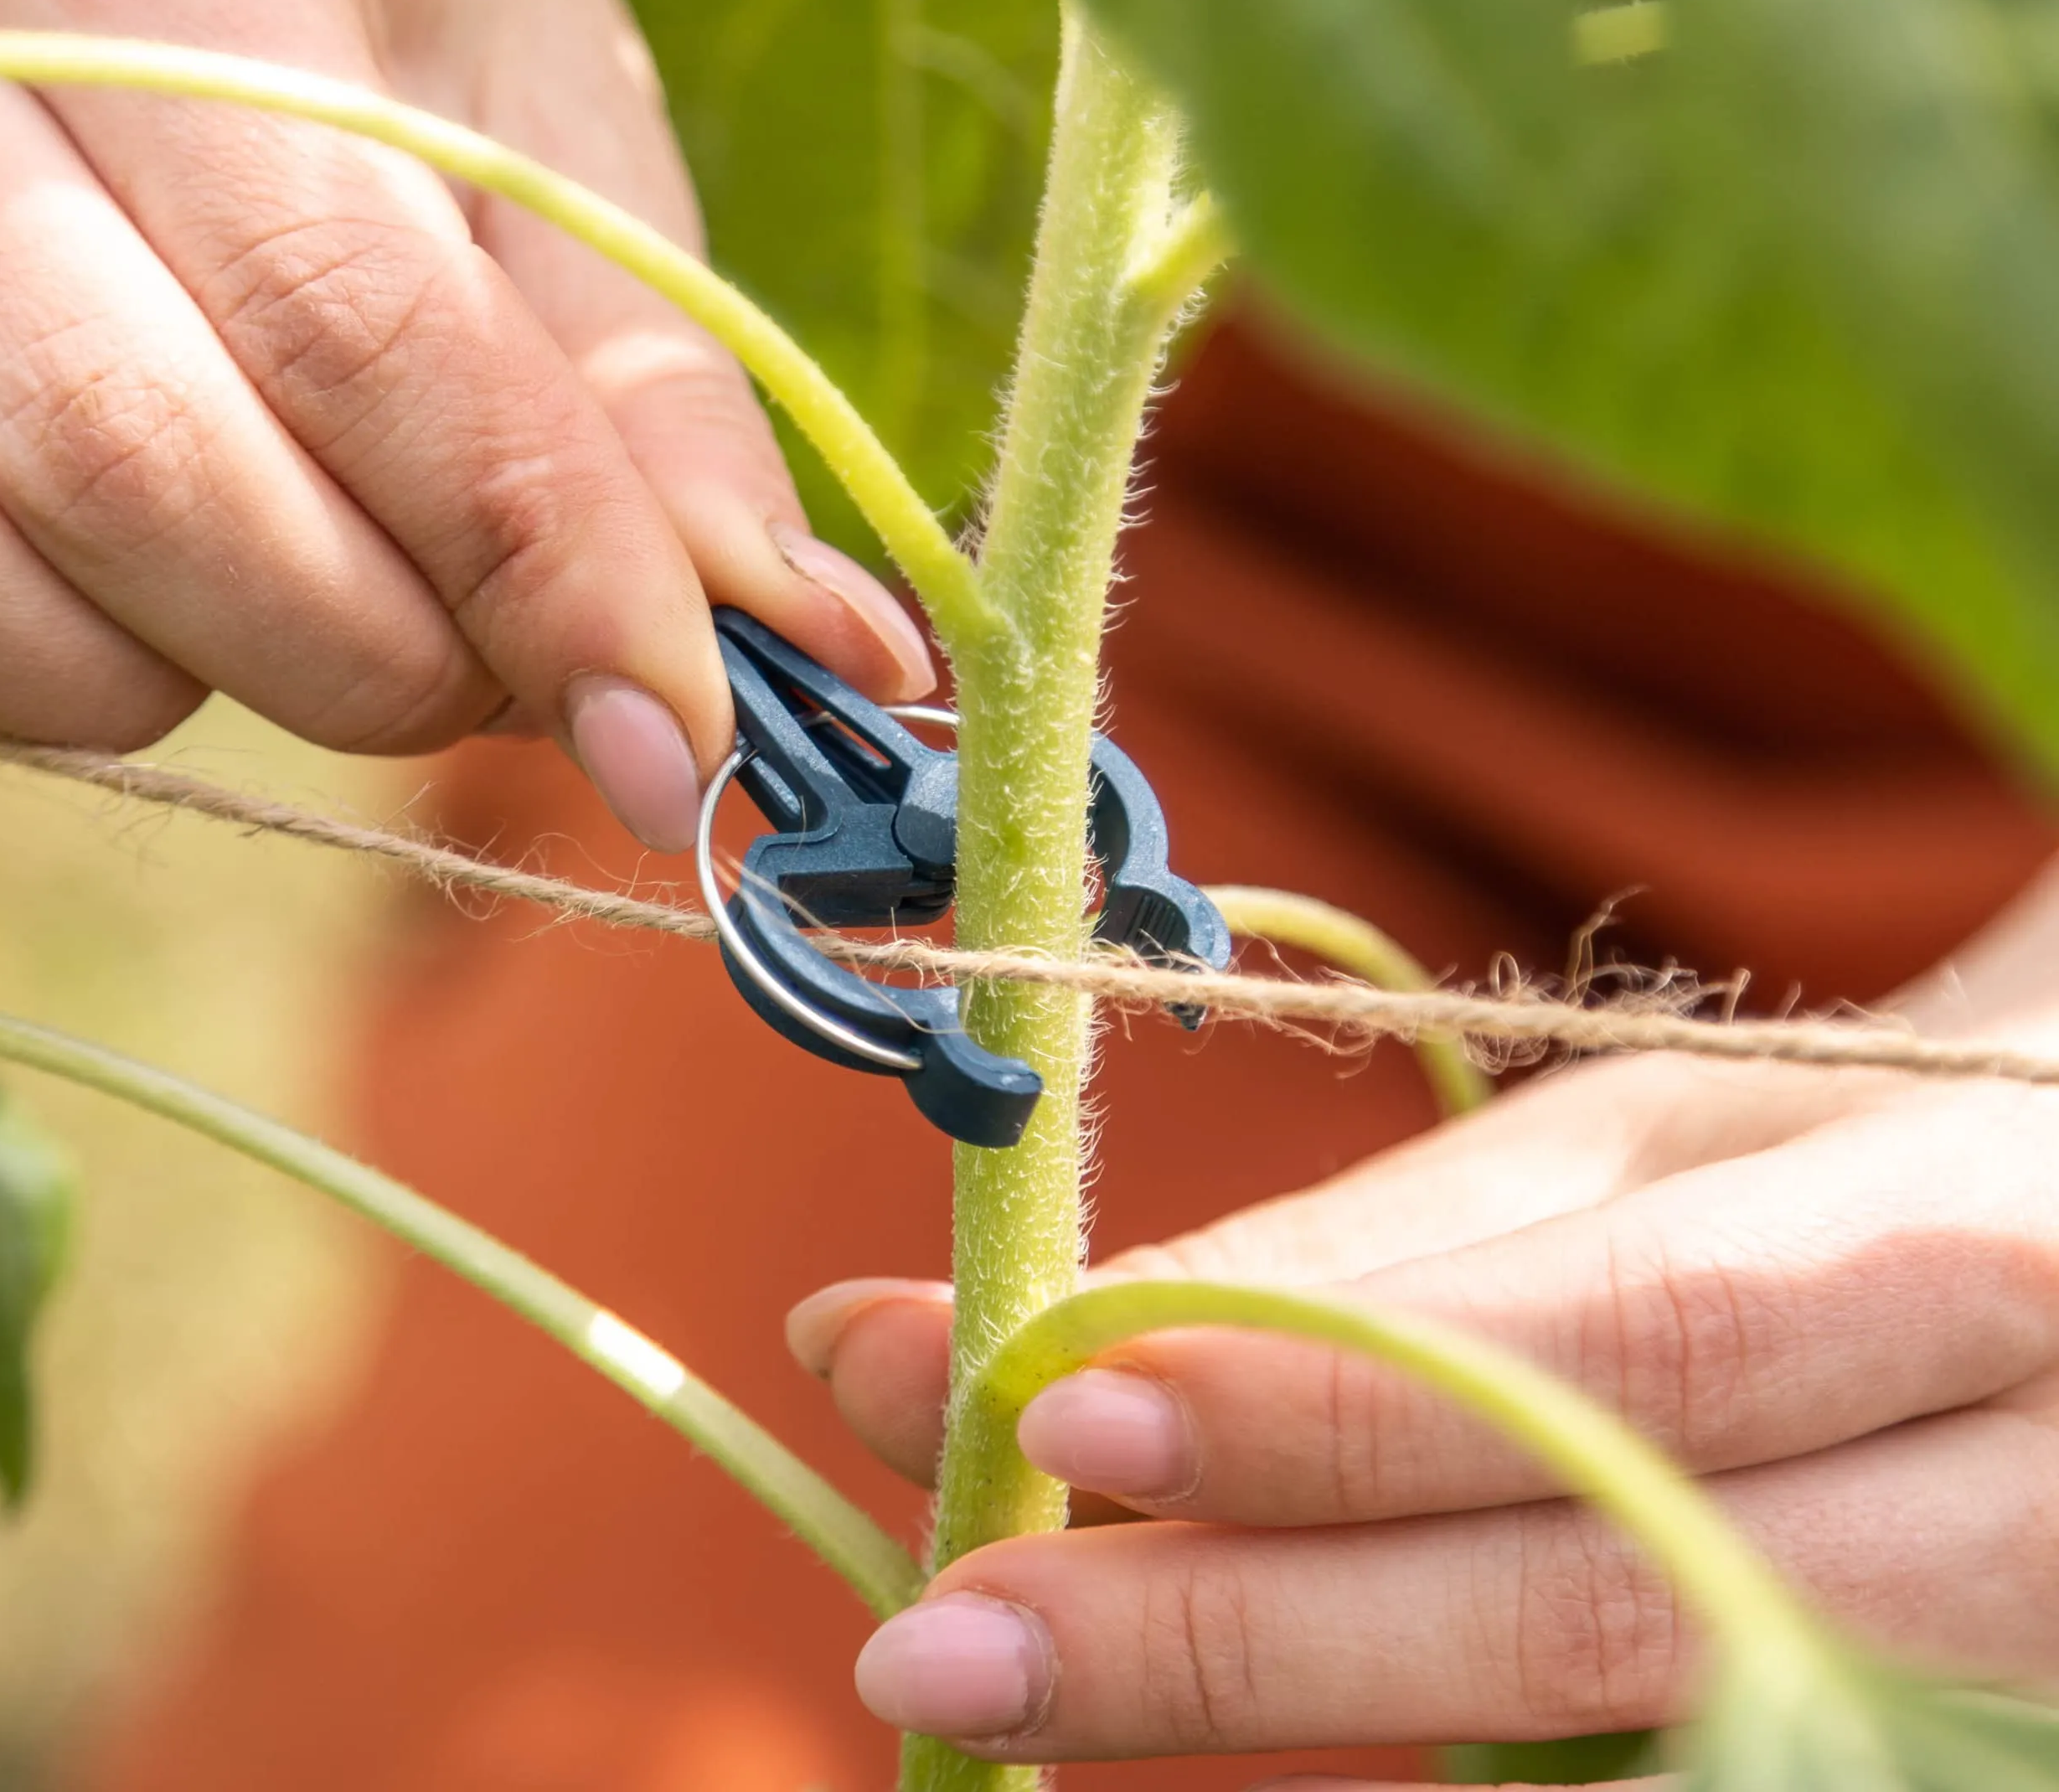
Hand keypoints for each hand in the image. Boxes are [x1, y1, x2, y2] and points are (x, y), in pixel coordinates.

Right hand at [0, 0, 931, 846]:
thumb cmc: (409, 54)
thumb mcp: (582, 165)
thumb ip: (670, 413)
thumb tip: (828, 659)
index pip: (352, 314)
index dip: (542, 560)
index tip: (689, 737)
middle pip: (162, 470)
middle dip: (409, 642)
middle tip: (535, 653)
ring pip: (19, 586)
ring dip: (261, 663)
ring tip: (372, 572)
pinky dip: (107, 678)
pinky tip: (208, 582)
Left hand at [791, 1054, 2058, 1780]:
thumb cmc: (1841, 1165)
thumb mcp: (1644, 1155)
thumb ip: (1362, 1254)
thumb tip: (1013, 1320)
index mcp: (1962, 1246)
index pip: (1616, 1343)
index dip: (1330, 1394)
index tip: (1049, 1406)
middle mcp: (2030, 1500)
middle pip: (1601, 1598)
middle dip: (1239, 1626)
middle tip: (935, 1643)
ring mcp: (2023, 1689)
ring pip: (1640, 1760)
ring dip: (1309, 1738)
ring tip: (1035, 1698)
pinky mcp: (1963, 1781)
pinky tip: (1273, 1768)